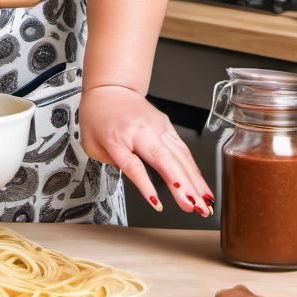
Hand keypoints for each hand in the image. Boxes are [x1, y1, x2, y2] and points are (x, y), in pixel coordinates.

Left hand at [79, 85, 213, 216]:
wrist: (110, 88)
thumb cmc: (98, 116)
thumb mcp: (92, 144)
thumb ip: (113, 164)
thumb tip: (136, 178)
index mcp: (116, 138)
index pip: (133, 164)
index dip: (145, 185)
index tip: (157, 203)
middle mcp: (140, 131)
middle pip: (164, 160)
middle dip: (183, 186)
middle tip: (195, 208)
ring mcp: (156, 126)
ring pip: (179, 156)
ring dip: (194, 181)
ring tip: (204, 203)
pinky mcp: (167, 126)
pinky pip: (183, 150)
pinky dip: (194, 170)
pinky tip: (202, 187)